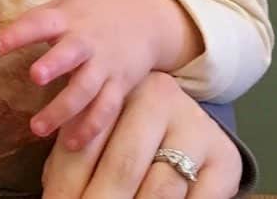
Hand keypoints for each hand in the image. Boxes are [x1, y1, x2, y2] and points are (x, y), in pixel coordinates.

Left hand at [0, 0, 201, 147]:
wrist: (146, 21)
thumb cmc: (93, 14)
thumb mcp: (67, 5)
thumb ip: (37, 20)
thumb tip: (0, 38)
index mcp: (69, 18)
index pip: (39, 23)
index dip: (16, 35)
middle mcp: (87, 41)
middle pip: (71, 53)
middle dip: (55, 64)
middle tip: (35, 76)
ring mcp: (105, 64)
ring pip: (86, 88)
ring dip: (63, 109)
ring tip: (37, 128)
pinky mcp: (120, 85)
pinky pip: (106, 109)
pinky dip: (90, 128)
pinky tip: (70, 143)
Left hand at [41, 72, 241, 198]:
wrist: (188, 130)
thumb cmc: (128, 138)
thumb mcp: (99, 138)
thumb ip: (71, 163)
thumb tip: (52, 198)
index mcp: (119, 89)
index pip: (85, 144)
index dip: (65, 187)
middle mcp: (160, 100)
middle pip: (122, 168)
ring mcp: (196, 129)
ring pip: (160, 189)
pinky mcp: (224, 160)